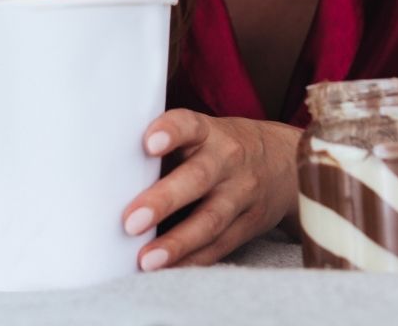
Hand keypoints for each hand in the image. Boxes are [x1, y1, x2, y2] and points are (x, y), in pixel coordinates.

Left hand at [122, 109, 301, 269]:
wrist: (287, 162)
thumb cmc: (221, 148)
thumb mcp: (202, 134)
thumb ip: (165, 150)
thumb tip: (110, 174)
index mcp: (209, 132)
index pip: (189, 125)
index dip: (170, 132)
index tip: (148, 143)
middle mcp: (227, 160)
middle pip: (197, 178)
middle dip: (163, 201)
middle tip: (130, 221)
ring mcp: (242, 194)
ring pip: (210, 220)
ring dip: (177, 243)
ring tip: (147, 259)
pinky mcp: (249, 224)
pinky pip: (219, 246)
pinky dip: (193, 261)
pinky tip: (168, 271)